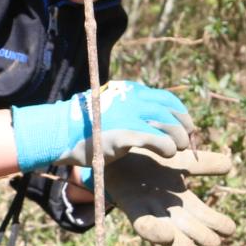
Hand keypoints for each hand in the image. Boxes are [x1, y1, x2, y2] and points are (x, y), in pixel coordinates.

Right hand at [9, 81, 194, 171]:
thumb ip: (131, 109)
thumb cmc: (84, 126)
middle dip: (184, 127)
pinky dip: (167, 147)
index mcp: (130, 91)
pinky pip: (156, 140)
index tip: (186, 126)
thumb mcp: (111, 108)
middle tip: (187, 142)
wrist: (58, 133)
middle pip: (171, 111)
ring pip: (168, 125)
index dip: (180, 113)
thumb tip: (154, 117)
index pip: (166, 98)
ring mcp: (128, 115)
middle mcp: (132, 99)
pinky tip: (167, 153)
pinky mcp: (124, 133)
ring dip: (178, 139)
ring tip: (176, 149)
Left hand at [102, 148, 236, 245]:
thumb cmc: (151, 161)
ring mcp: (150, 212)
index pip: (203, 217)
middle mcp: (168, 211)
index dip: (216, 224)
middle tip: (214, 243)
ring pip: (168, 234)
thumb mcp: (181, 161)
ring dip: (179, 245)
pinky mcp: (131, 209)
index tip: (230, 230)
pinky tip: (167, 234)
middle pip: (187, 230)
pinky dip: (155, 232)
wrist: (118, 153)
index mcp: (182, 201)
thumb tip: (229, 165)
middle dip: (200, 238)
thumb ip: (204, 164)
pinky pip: (143, 225)